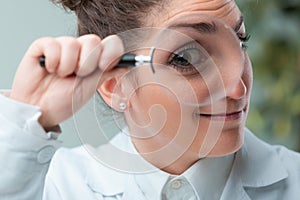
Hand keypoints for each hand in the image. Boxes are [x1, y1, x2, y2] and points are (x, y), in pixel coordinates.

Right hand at [10, 34, 124, 129]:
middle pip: (93, 40)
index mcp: (94, 60)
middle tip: (78, 75)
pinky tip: (49, 69)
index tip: (104, 65)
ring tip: (61, 75)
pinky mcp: (42, 46)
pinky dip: (52, 61)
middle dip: (87, 62)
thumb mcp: (90, 87)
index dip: (111, 52)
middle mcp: (79, 51)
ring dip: (67, 65)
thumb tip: (127, 66)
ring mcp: (61, 47)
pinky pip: (52, 43)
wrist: (40, 110)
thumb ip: (107, 73)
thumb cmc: (62, 102)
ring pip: (72, 42)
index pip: (111, 43)